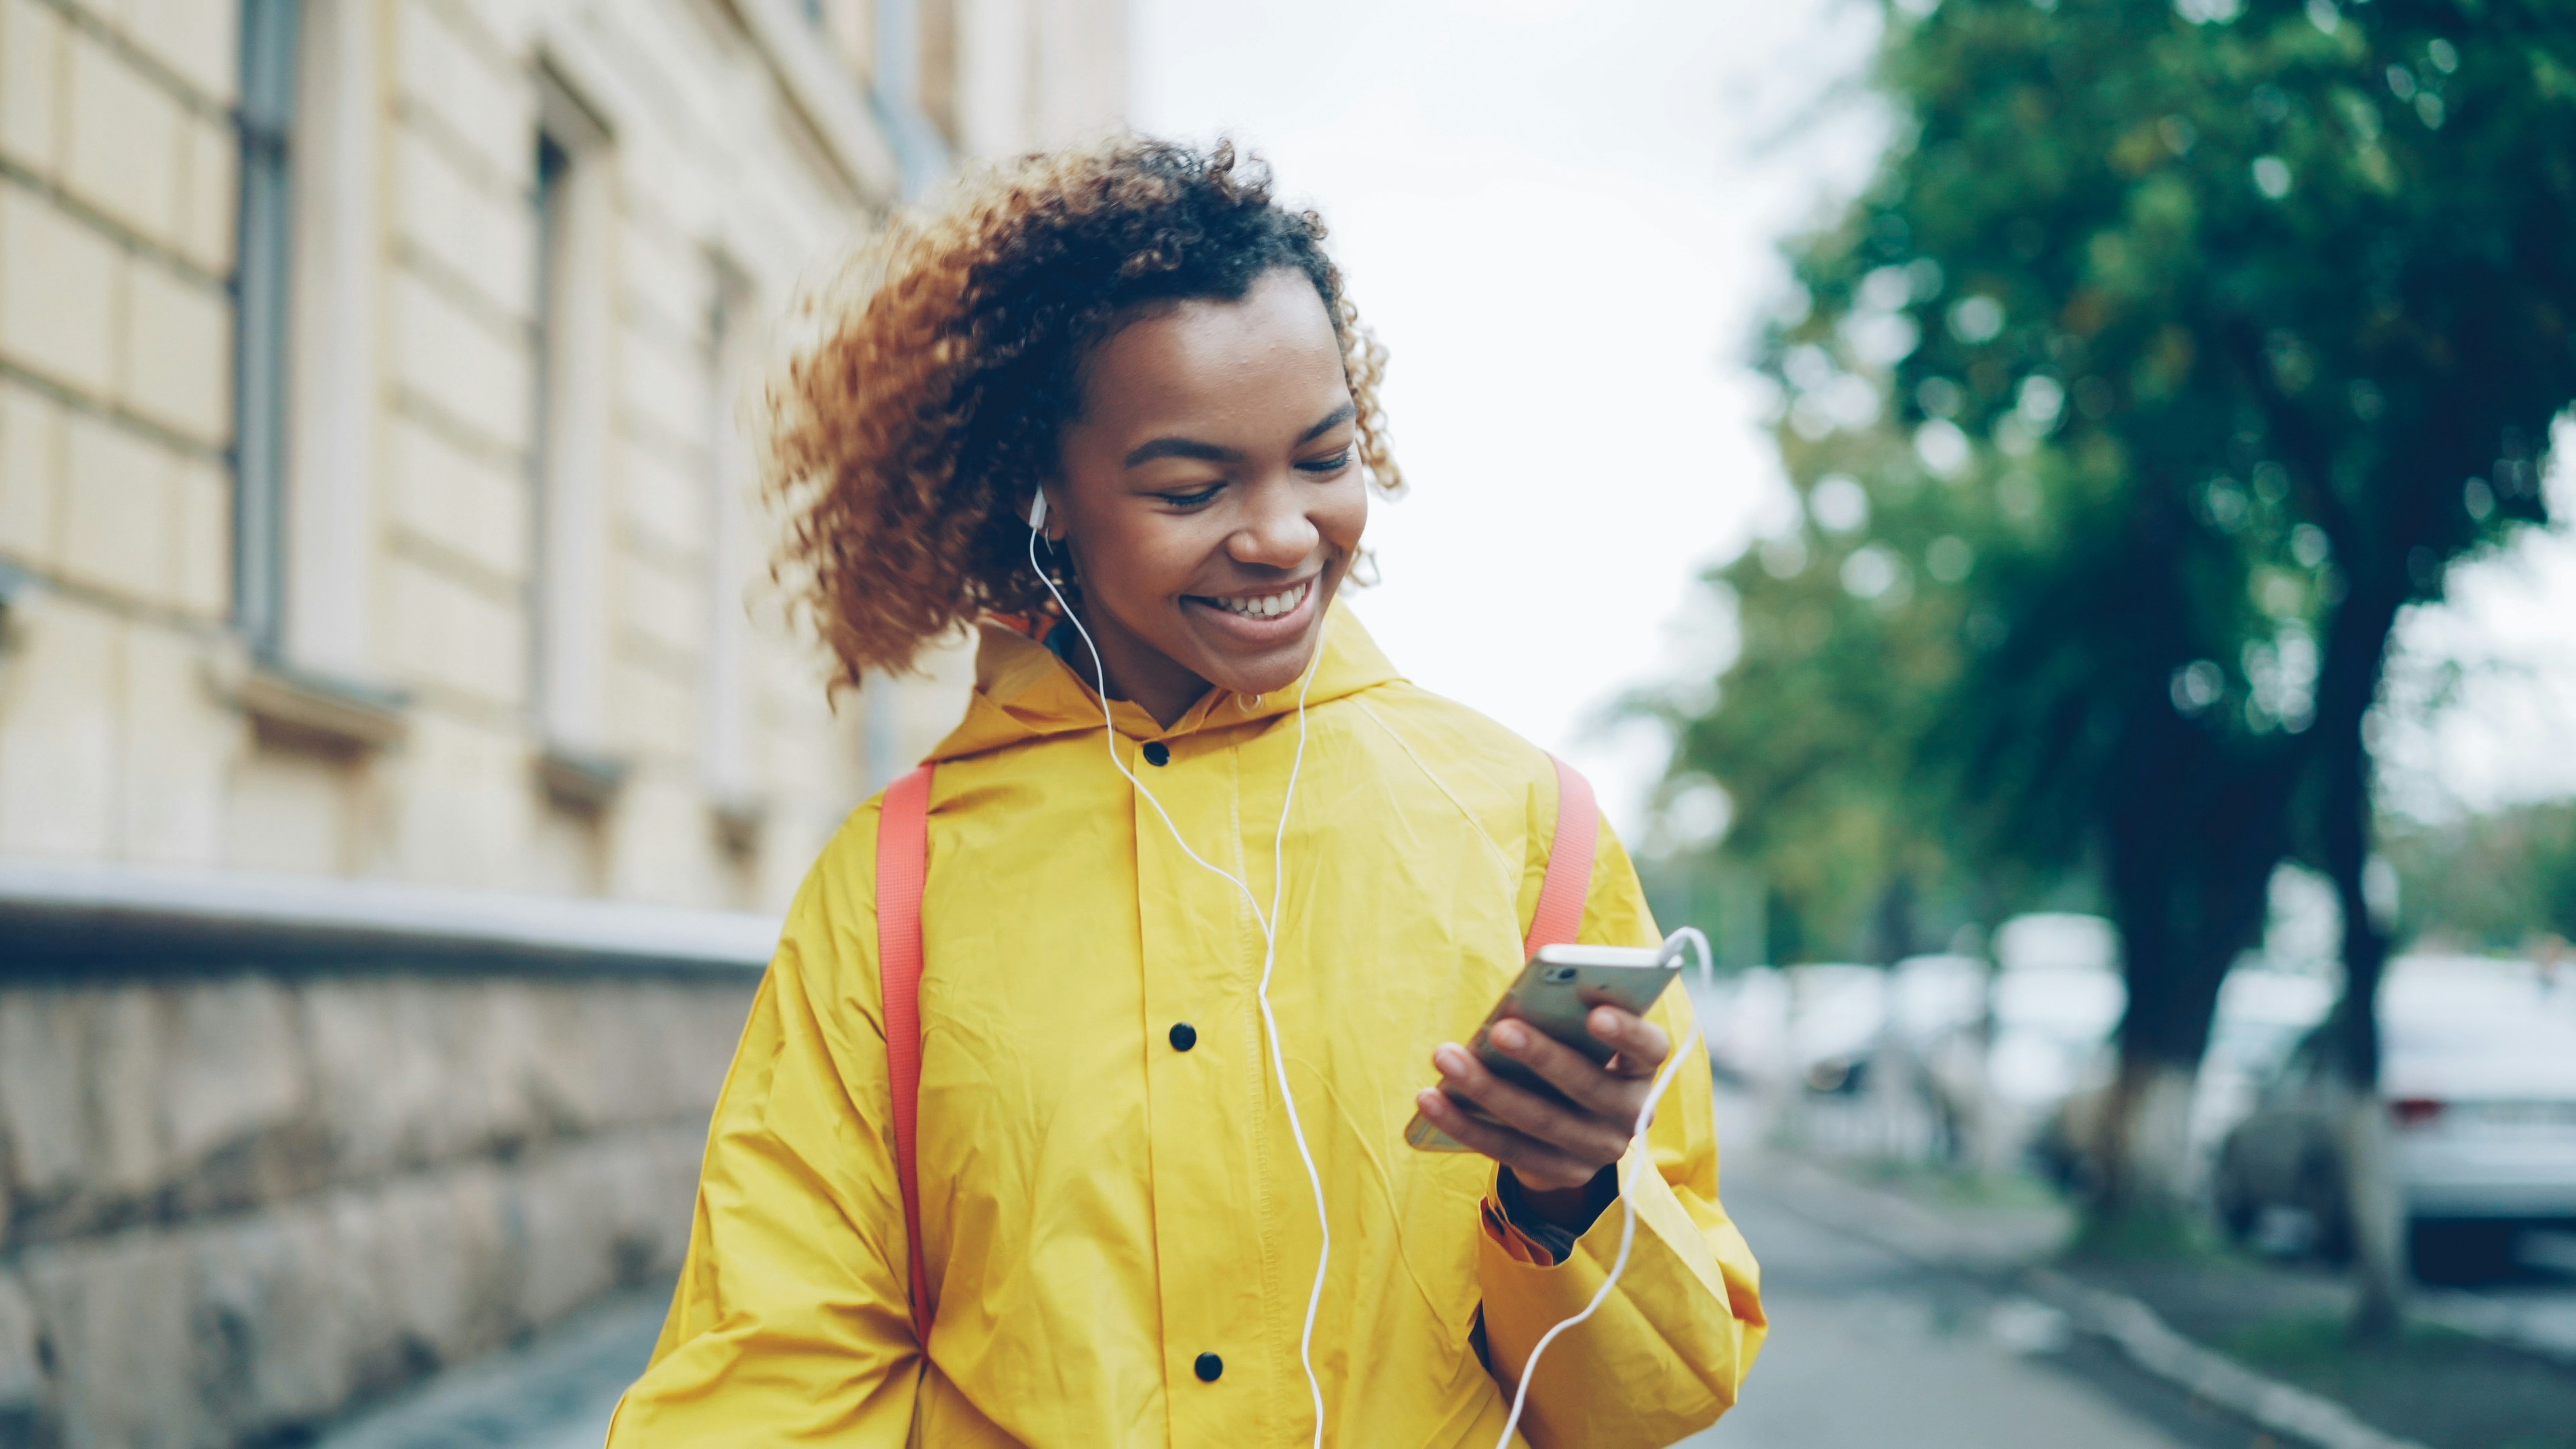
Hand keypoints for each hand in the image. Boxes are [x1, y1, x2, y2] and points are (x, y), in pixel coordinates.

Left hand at [1413, 1006, 1671, 1209]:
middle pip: (1586, 1086)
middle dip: (1540, 1056)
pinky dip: (1464, 1124)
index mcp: (1641, 1068)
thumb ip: (1564, 1019)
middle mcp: (1631, 1114)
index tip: (1594, 1013)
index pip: (1649, 1048)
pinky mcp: (1561, 1174)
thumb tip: (1517, 1006)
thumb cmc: (1572, 1055)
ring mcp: (1598, 1150)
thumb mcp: (1580, 1038)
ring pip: (1540, 1121)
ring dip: (1487, 1088)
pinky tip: (1430, 1099)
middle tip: (1498, 1029)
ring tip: (1446, 1057)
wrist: (1577, 1131)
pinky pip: (1507, 1150)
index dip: (1626, 1032)